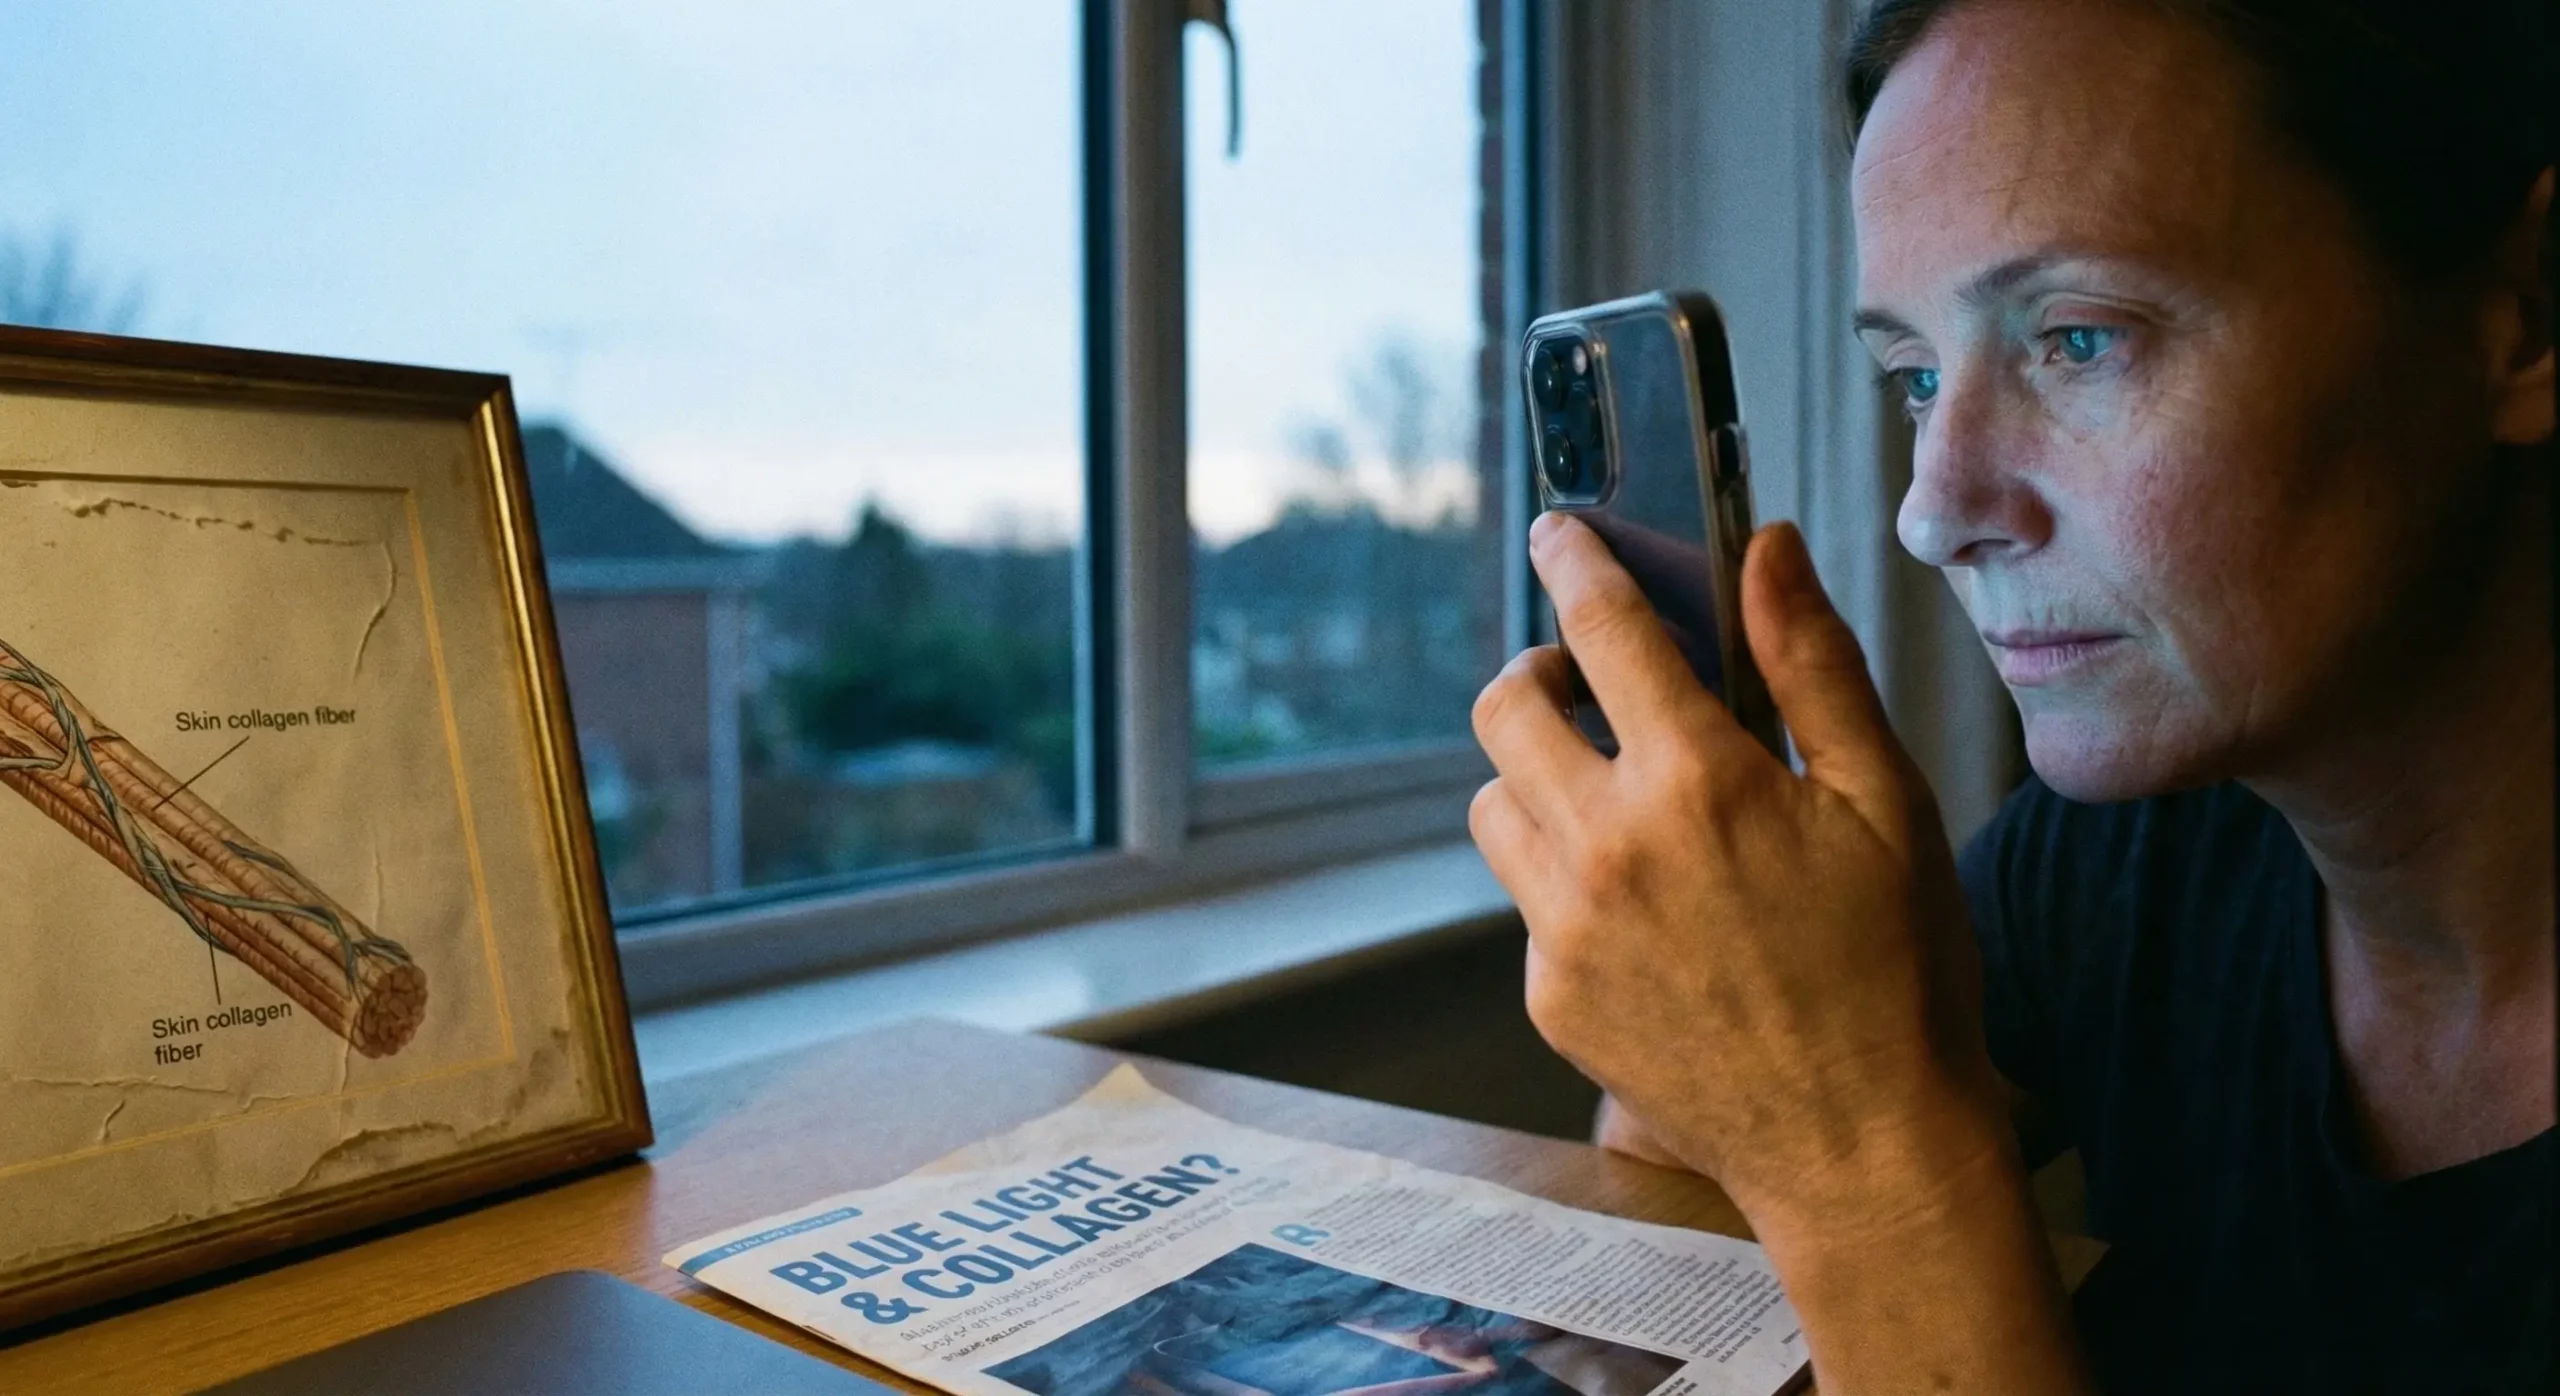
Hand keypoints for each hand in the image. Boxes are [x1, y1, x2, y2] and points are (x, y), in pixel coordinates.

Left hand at [1470, 513, 2004, 1231]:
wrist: (1865, 1151)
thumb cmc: (1899, 971)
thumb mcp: (1885, 801)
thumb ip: (1812, 665)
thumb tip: (1765, 548)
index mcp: (1698, 783)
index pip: (1602, 630)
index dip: (1574, 564)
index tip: (1556, 533)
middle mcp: (1609, 849)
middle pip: (1505, 710)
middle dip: (1538, 675)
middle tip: (1586, 686)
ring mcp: (1567, 931)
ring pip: (1495, 805)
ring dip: (1538, 778)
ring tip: (1614, 800)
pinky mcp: (1552, 998)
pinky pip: (1524, 903)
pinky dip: (1564, 881)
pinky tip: (1644, 911)